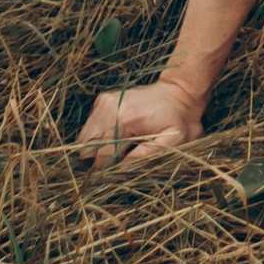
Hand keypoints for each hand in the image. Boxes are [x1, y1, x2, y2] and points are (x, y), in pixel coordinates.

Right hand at [74, 77, 200, 164]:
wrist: (178, 92)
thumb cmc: (178, 119)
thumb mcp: (172, 141)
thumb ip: (146, 155)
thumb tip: (121, 166)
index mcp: (123, 118)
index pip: (101, 156)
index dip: (108, 169)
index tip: (120, 171)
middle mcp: (108, 108)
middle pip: (86, 148)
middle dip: (100, 159)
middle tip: (121, 158)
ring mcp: (103, 102)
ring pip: (85, 138)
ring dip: (98, 147)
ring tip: (121, 146)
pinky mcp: (102, 100)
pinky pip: (90, 127)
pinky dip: (99, 136)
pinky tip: (119, 134)